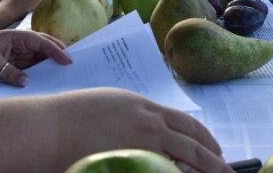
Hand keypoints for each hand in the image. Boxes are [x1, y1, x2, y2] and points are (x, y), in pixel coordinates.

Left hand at [0, 29, 70, 86]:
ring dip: (50, 64)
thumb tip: (27, 82)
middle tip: (72, 65)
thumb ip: (9, 72)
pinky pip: (31, 67)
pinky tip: (48, 79)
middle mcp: (19, 44)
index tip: (67, 59)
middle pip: (43, 47)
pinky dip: (40, 72)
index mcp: (15, 36)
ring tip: (64, 73)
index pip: (39, 41)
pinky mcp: (15, 64)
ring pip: (39, 58)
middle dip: (57, 53)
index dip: (54, 50)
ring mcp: (18, 54)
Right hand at [45, 88, 231, 172]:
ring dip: (202, 171)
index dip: (203, 138)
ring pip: (184, 160)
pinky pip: (162, 171)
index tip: (213, 149)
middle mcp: (147, 123)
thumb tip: (151, 133)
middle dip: (214, 159)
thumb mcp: (108, 108)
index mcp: (142, 107)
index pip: (184, 123)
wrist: (45, 128)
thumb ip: (133, 119)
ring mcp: (141, 144)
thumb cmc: (68, 118)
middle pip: (193, 142)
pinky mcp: (130, 161)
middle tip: (227, 171)